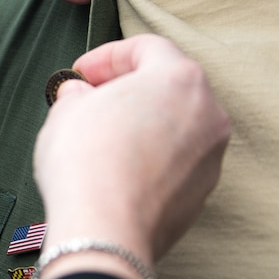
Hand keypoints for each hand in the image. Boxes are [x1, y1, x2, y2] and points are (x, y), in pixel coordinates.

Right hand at [34, 35, 229, 274]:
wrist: (104, 231)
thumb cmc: (87, 163)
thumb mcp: (67, 111)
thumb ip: (78, 93)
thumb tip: (81, 95)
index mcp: (179, 78)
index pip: (147, 47)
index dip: (107, 56)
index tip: (81, 73)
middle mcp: (208, 112)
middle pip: (169, 85)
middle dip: (128, 88)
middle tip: (92, 99)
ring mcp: (211, 156)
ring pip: (177, 125)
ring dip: (143, 123)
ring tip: (103, 136)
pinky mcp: (203, 193)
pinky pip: (177, 162)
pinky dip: (152, 157)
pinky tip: (119, 169)